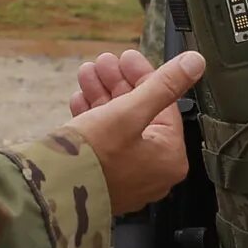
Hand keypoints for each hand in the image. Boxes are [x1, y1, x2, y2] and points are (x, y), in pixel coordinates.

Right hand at [63, 49, 205, 214]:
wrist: (52, 190)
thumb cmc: (94, 156)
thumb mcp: (130, 112)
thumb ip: (164, 85)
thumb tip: (195, 62)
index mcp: (169, 158)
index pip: (163, 106)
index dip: (143, 75)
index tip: (127, 56)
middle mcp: (152, 171)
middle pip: (140, 114)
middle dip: (118, 84)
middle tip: (103, 62)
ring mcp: (126, 176)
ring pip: (118, 125)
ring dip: (102, 95)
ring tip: (87, 73)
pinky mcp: (101, 177)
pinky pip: (103, 142)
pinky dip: (93, 117)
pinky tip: (80, 98)